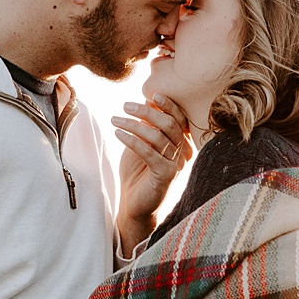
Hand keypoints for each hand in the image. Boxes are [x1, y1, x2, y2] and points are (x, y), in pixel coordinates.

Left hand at [115, 94, 190, 252]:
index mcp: (181, 143)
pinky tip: (118, 133)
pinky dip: (133, 140)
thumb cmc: (138, 172)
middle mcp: (183, 153)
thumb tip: (149, 99)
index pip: (180, 118)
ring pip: (158, 137)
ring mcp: (177, 165)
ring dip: (134, 125)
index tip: (152, 94)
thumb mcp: (142, 143)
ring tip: (115, 120)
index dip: (168, 105)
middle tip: (125, 106)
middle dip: (147, 112)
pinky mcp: (166, 176)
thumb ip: (148, 125)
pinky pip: (150, 153)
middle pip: (169, 124)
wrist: (134, 204)